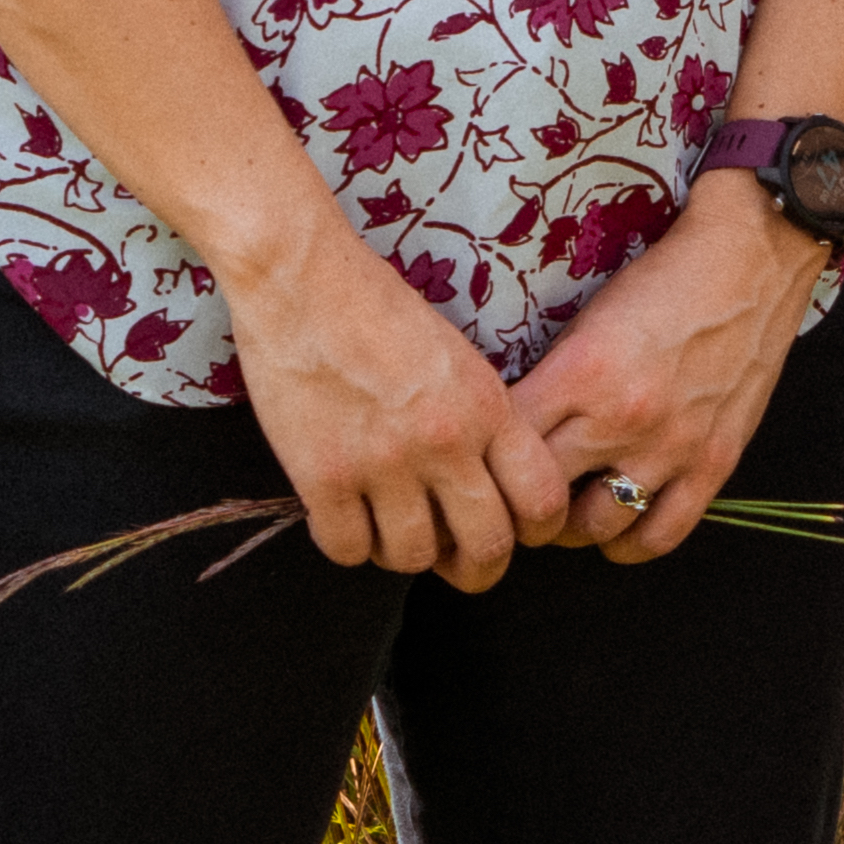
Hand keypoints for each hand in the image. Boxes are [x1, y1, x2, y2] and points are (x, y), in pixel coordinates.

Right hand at [221, 202, 569, 588]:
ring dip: (403, 553)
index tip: (511, 531)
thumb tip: (485, 489)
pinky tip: (342, 516)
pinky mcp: (323, 475)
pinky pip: (348, 549)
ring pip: (414, 557)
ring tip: (388, 527)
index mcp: (486, 407)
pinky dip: (348, 544)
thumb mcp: (457, 357)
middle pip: (486, 546)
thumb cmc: (376, 306)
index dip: (533, 532)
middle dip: (476, 568)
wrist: (301, 275)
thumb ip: (481, 421)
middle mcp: (444, 440)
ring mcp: (383, 462)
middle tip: (455, 559)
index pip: (542, 502)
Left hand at [507, 174, 822, 564]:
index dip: (484, 456)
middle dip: (517, 500)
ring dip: (570, 526)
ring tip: (560, 511)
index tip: (479, 458)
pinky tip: (615, 529)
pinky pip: (660, 535)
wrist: (750, 261)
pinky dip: (628, 544)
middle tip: (510, 495)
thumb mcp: (587, 318)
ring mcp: (671, 448)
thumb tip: (510, 424)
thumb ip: (553, 376)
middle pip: (542, 494)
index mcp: (581, 373)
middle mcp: (622, 419)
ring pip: (596, 526)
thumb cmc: (663, 280)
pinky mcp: (713, 464)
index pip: (507, 442)